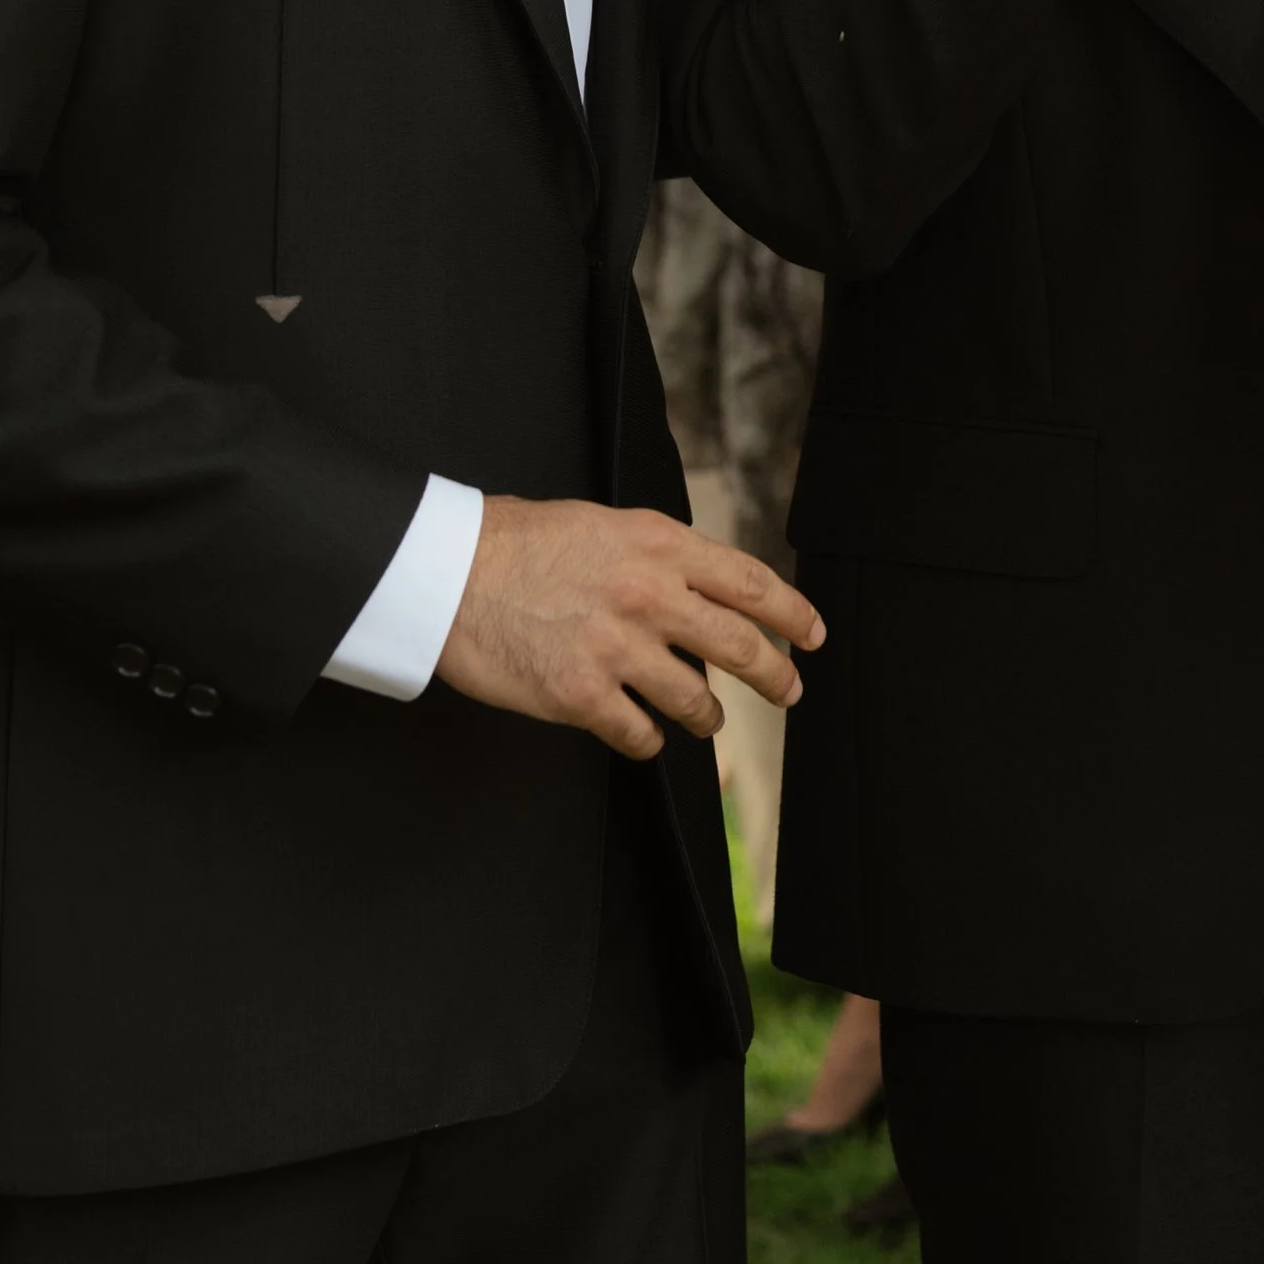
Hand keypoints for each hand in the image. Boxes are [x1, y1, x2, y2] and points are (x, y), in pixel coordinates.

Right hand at [437, 495, 823, 762]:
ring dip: (707, 718)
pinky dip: (647, 738)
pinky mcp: (583, 696)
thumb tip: (701, 589)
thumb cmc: (519, 542)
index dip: (792, 613)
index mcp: (659, 545)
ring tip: (705, 721)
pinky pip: (639, 734)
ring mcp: (618, 649)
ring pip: (695, 700)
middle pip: (740, 646)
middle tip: (788, 691)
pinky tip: (642, 733)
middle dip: (775, 676)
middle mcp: (649, 596)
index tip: (811, 634)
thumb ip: (658, 556)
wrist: (451, 572)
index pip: (750, 582)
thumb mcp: (604, 525)